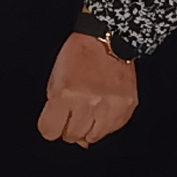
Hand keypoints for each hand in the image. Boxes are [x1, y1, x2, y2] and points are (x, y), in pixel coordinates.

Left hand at [38, 33, 137, 147]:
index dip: (50, 127)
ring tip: (89, 110)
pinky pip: (112, 129)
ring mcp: (109, 107)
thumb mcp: (56, 78)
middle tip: (73, 113)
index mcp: (65, 94)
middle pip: (71, 136)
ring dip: (87, 128)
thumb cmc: (79, 55)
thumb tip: (63, 133)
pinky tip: (103, 109)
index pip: (50, 131)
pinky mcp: (126, 108)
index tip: (54, 122)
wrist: (109, 39)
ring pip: (93, 137)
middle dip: (68, 127)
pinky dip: (105, 124)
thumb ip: (54, 107)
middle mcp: (88, 104)